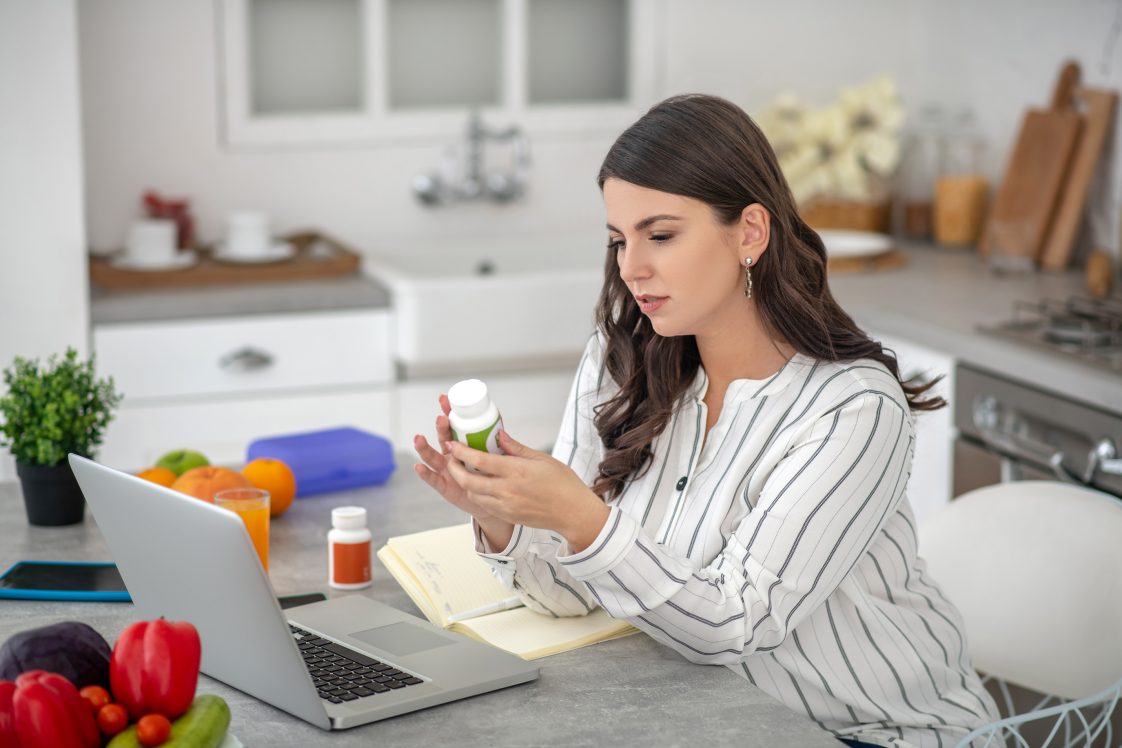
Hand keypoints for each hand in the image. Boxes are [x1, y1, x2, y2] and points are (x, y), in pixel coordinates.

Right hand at [413, 394, 503, 526]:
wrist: (495, 502)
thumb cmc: (497, 478)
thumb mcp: (504, 460)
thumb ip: (505, 447)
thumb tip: (502, 432)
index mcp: (465, 446)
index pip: (455, 426)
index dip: (450, 412)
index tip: (445, 399)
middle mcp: (452, 456)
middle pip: (444, 438)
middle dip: (441, 427)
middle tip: (441, 418)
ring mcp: (447, 471)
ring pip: (433, 456)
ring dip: (425, 447)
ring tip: (419, 438)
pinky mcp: (445, 487)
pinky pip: (434, 480)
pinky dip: (425, 473)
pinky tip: (419, 466)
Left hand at [444, 430, 609, 552]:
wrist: (573, 512)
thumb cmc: (562, 483)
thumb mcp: (541, 458)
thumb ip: (515, 448)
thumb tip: (498, 434)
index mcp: (515, 471)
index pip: (479, 460)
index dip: (461, 451)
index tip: (453, 444)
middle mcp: (507, 490)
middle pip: (467, 480)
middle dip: (454, 469)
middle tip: (451, 459)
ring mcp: (506, 505)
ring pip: (473, 494)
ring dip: (465, 483)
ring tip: (465, 471)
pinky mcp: (508, 516)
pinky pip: (485, 505)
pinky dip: (478, 494)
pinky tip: (481, 485)